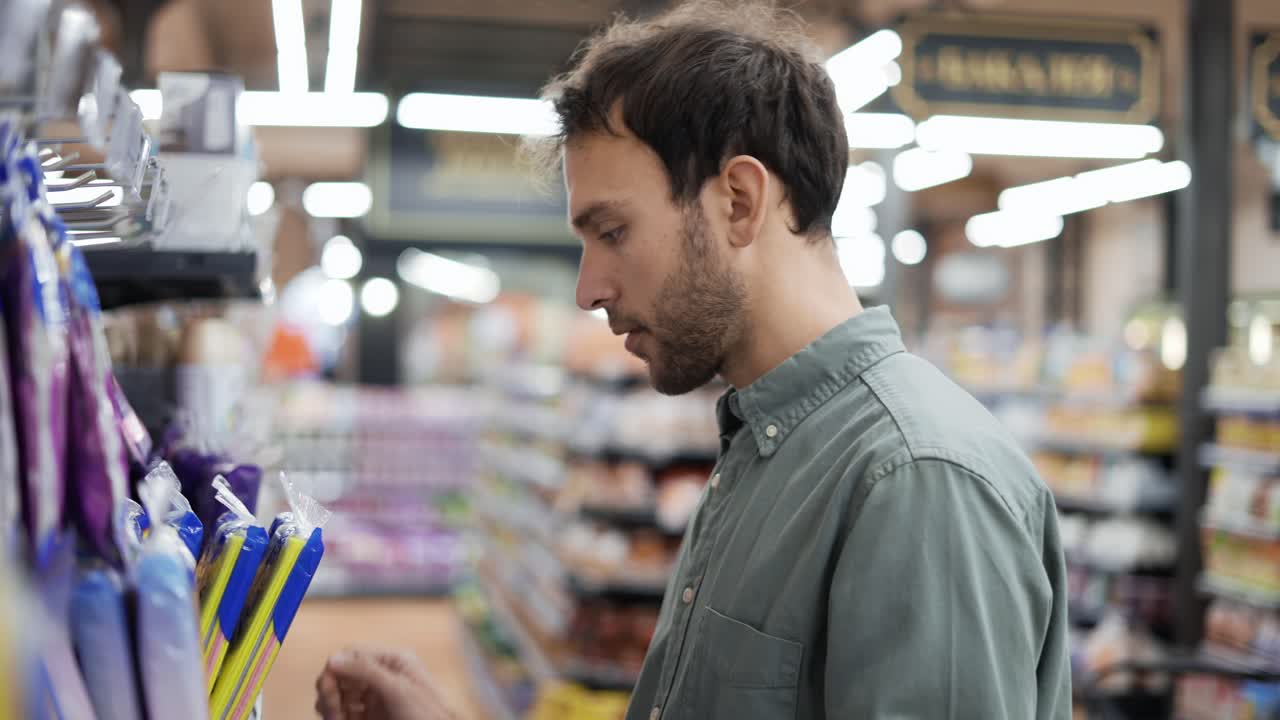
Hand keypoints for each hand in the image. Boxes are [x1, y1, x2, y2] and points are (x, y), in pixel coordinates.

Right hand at [315, 646, 458, 719]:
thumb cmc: (427, 714)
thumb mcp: (397, 689)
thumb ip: (367, 671)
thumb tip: (333, 658)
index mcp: (392, 661)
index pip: (352, 654)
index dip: (335, 668)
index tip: (328, 688)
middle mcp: (381, 675)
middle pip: (341, 674)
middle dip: (330, 690)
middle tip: (333, 712)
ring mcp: (375, 696)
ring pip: (339, 694)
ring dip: (330, 706)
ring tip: (337, 719)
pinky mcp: (371, 715)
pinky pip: (344, 711)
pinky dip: (336, 716)